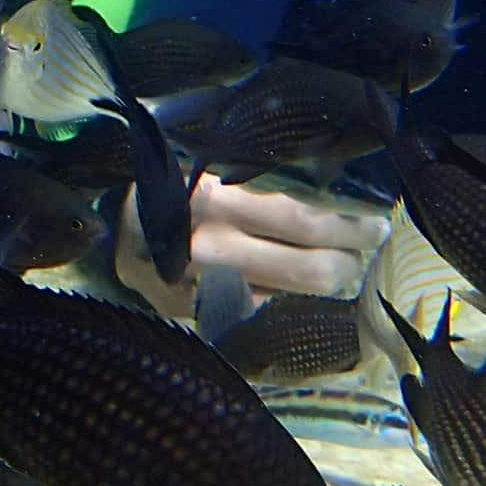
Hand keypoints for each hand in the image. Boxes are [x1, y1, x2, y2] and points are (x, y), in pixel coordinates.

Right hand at [113, 171, 385, 310]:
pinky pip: (257, 313)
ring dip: (324, 287)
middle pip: (303, 267)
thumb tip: (331, 194)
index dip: (347, 226)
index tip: (378, 224)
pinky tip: (303, 293)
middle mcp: (208, 245)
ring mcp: (201, 288)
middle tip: (369, 252)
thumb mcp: (207, 169)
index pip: (300, 219)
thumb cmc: (167, 186)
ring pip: (286, 296)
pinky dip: (288, 304)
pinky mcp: (195, 316)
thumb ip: (255, 181)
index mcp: (213, 198)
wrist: (108, 228)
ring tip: (346, 272)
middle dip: (346, 262)